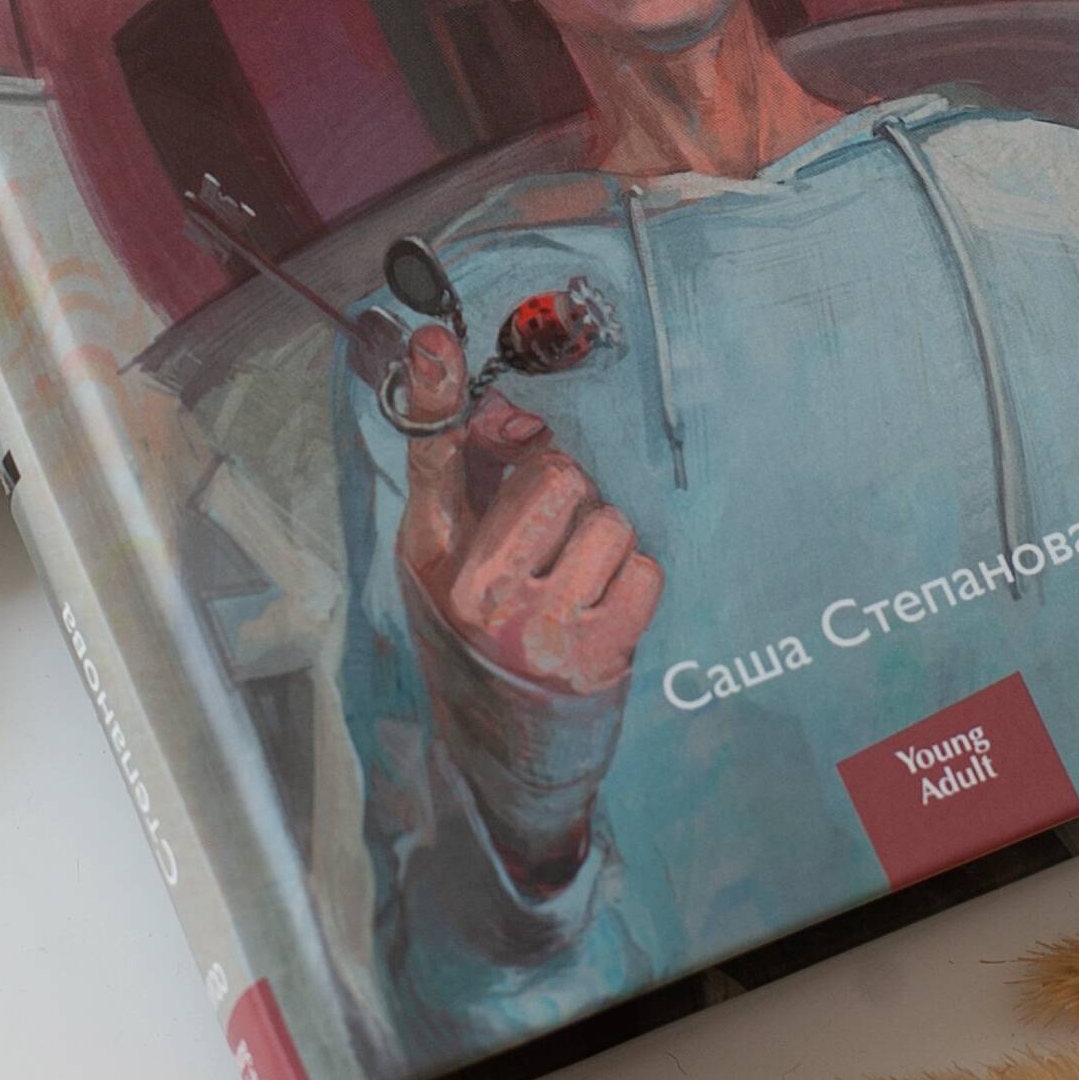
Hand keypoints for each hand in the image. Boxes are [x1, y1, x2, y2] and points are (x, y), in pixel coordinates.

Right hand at [393, 321, 661, 696]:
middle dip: (569, 492)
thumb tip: (495, 396)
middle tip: (551, 535)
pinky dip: (634, 579)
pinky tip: (603, 605)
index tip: (433, 338)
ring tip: (576, 576)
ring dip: (605, 538)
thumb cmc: (478, 621)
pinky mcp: (597, 658)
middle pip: (557, 475)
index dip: (435, 390)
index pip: (436, 457)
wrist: (503, 740)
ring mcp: (541, 629)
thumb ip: (470, 470)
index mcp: (436, 555)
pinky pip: (645, 569)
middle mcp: (481, 594)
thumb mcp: (450, 550)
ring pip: (610, 520)